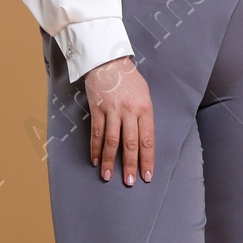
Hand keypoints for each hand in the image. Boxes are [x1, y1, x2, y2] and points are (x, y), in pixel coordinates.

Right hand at [83, 56, 153, 184]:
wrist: (107, 60)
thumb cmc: (128, 78)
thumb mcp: (144, 94)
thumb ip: (144, 115)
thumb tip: (143, 138)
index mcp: (145, 108)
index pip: (147, 139)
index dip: (147, 159)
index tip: (147, 175)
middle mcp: (129, 111)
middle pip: (130, 143)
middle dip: (130, 165)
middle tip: (129, 182)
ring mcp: (112, 110)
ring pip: (112, 141)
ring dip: (109, 161)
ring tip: (108, 176)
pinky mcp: (97, 109)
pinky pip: (96, 132)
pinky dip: (95, 148)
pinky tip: (95, 160)